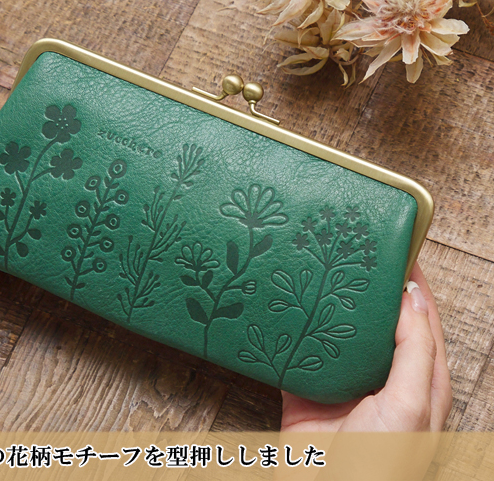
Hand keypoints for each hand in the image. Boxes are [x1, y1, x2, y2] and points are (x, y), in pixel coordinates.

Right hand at [281, 262, 451, 430]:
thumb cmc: (378, 464)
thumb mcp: (409, 404)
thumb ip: (415, 350)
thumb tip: (413, 297)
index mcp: (418, 381)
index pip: (421, 319)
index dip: (413, 283)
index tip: (397, 249)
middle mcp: (381, 378)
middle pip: (376, 321)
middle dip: (366, 288)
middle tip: (352, 254)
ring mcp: (342, 383)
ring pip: (335, 332)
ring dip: (327, 305)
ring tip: (317, 270)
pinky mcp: (307, 389)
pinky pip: (298, 350)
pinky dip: (291, 330)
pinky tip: (286, 308)